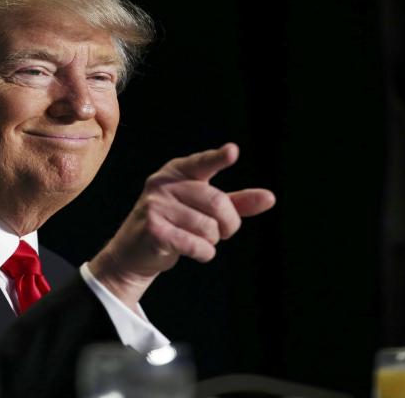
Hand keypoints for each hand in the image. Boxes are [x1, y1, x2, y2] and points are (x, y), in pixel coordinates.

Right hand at [89, 143, 274, 311]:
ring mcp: (155, 206)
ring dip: (213, 242)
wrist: (135, 252)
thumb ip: (235, 202)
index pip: (202, 163)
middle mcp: (163, 184)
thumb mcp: (204, 210)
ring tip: (200, 241)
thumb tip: (270, 198)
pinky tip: (197, 252)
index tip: (232, 151)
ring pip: (208, 227)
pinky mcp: (153, 230)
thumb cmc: (175, 225)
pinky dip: (204, 253)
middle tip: (224, 233)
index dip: (218, 158)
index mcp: (177, 171)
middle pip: (217, 202)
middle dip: (229, 224)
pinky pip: (195, 244)